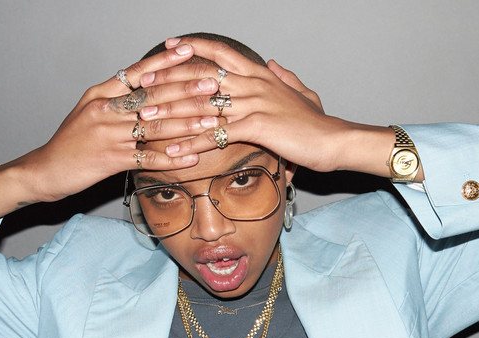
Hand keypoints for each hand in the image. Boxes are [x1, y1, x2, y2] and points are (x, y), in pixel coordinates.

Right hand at [4, 42, 221, 203]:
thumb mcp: (89, 110)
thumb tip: (145, 86)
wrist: (45, 170)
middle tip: (213, 85)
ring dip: (187, 124)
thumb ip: (116, 98)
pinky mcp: (112, 160)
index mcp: (101, 94)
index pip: (138, 72)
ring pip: (156, 127)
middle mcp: (105, 110)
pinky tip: (192, 159)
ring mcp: (109, 135)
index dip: (165, 61)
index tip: (188, 51)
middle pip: (153, 96)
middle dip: (186, 90)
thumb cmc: (71, 142)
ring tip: (213, 122)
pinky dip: (172, 159)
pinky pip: (148, 159)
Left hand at [139, 37, 366, 172]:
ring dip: (171, 112)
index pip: (222, 53)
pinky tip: (171, 149)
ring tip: (146, 118)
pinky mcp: (255, 127)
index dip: (195, 47)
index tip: (171, 46)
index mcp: (261, 76)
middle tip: (143, 84)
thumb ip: (284, 77)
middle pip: (202, 77)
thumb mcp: (302, 93)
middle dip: (169, 80)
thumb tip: (271, 63)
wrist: (334, 140)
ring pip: (202, 105)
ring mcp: (253, 104)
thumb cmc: (317, 123)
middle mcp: (254, 85)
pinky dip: (189, 143)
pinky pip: (214, 134)